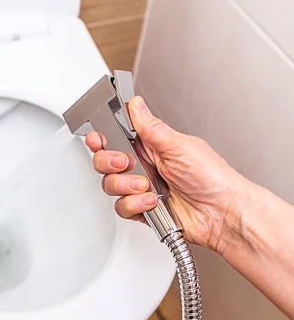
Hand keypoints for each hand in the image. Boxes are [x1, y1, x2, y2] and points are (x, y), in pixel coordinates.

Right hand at [85, 96, 248, 252]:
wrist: (222, 213)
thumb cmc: (212, 178)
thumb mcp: (180, 145)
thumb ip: (152, 128)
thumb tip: (136, 105)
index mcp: (152, 146)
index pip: (116, 137)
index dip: (101, 138)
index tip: (97, 139)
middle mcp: (143, 166)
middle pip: (105, 161)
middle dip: (110, 162)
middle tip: (126, 163)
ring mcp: (141, 189)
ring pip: (110, 185)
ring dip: (126, 186)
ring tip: (147, 186)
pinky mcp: (141, 209)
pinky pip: (121, 207)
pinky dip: (135, 204)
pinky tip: (152, 202)